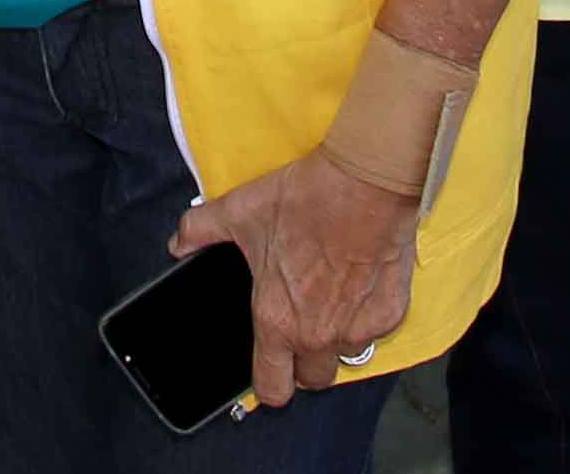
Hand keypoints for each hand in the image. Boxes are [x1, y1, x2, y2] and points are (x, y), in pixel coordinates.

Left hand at [173, 156, 415, 409]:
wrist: (365, 182)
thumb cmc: (307, 199)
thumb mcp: (240, 211)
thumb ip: (201, 230)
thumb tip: (179, 242)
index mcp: (277, 321)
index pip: (272, 388)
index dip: (268, 384)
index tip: (270, 368)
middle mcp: (317, 334)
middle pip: (312, 380)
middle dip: (305, 364)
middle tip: (300, 328)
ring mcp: (357, 328)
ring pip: (345, 355)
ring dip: (337, 338)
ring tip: (330, 298)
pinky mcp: (390, 313)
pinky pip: (374, 330)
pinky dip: (366, 315)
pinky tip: (357, 282)